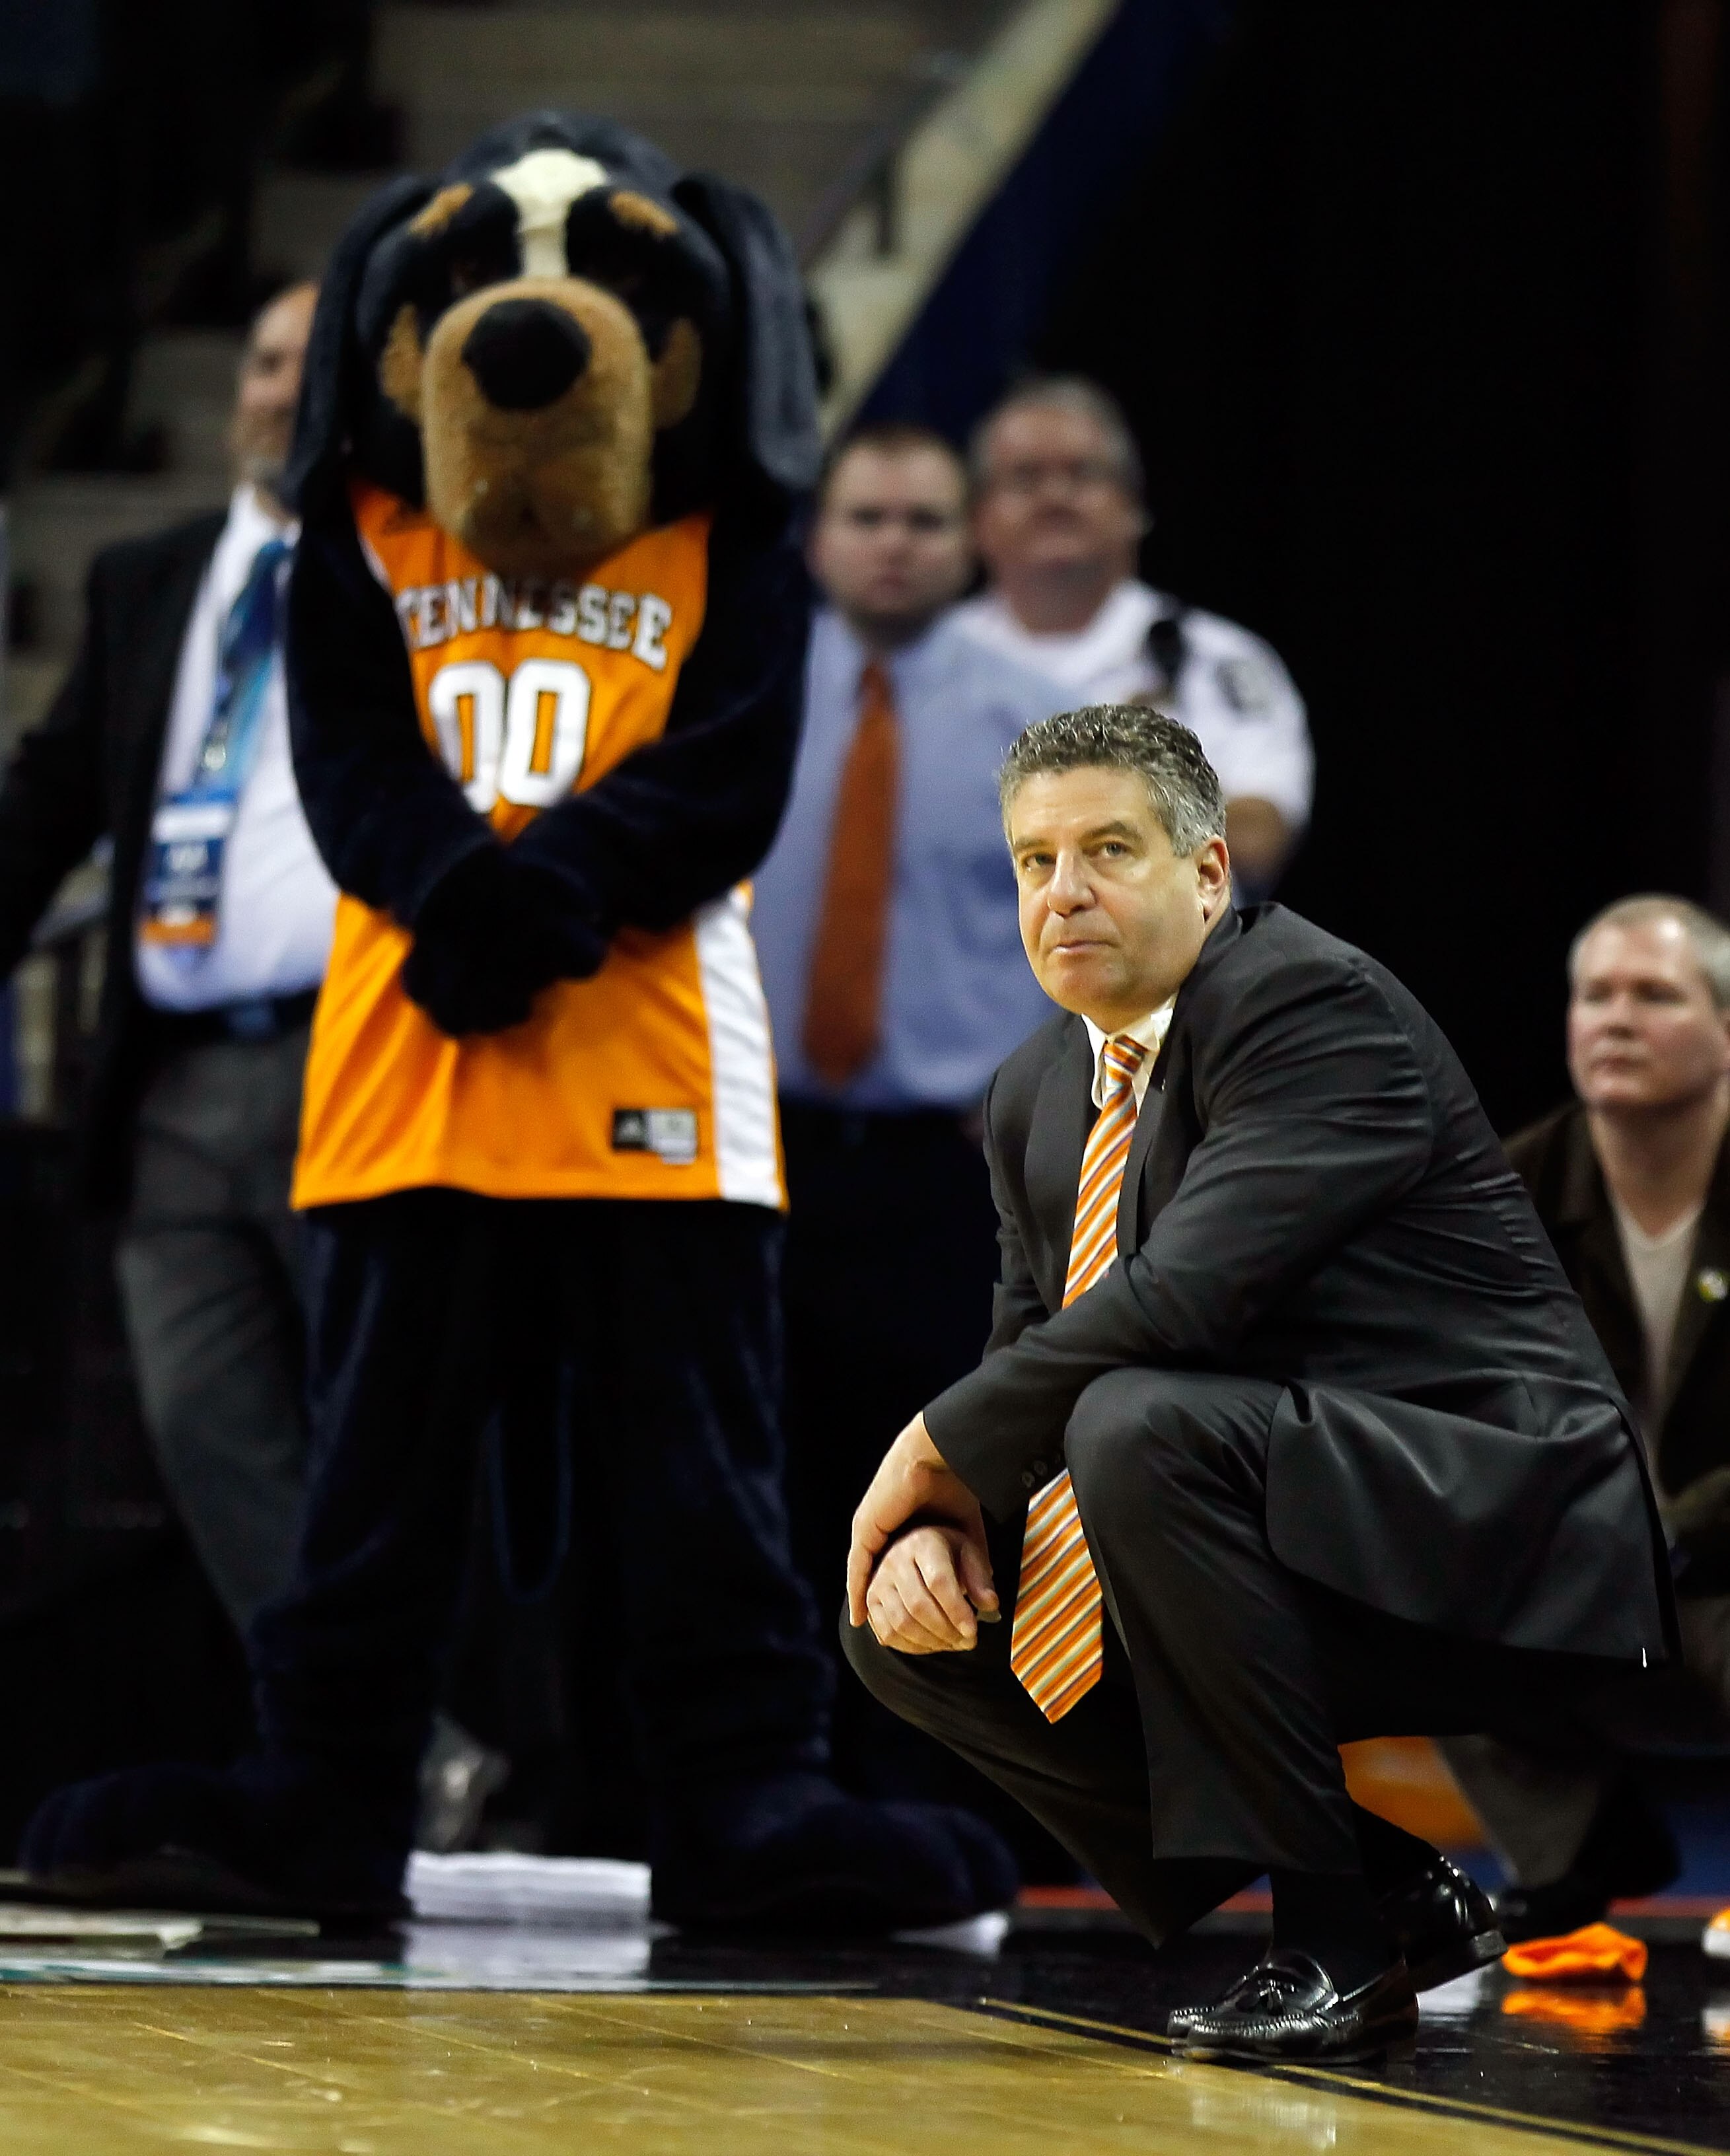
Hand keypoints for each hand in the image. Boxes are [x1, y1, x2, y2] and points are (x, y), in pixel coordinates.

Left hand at [846, 1412, 994, 1630]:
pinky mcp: (865, 1526)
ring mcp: (873, 1525)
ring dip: (872, 1600)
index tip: (912, 1616)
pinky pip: (858, 1566)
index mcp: (907, 1521)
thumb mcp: (966, 1530)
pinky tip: (860, 1614)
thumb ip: (973, 1559)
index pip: (900, 1562)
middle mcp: (886, 1525)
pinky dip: (858, 1590)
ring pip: (867, 1572)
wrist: (941, 1456)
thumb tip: (986, 1590)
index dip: (906, 1590)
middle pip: (881, 1571)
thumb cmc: (955, 1482)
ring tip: (873, 1628)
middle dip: (886, 1601)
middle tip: (892, 1632)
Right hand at [864, 1524, 998, 1653]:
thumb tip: (990, 1605)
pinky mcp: (870, 1600)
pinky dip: (910, 1647)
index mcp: (922, 1543)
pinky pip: (886, 1633)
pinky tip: (931, 1645)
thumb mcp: (968, 1552)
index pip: (938, 1582)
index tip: (973, 1632)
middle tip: (967, 1642)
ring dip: (930, 1642)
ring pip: (901, 1623)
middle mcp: (894, 1559)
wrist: (912, 1542)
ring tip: (952, 1644)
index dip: (957, 1611)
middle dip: (946, 1632)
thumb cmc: (945, 1550)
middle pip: (918, 1606)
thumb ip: (980, 1578)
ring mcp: (878, 1581)